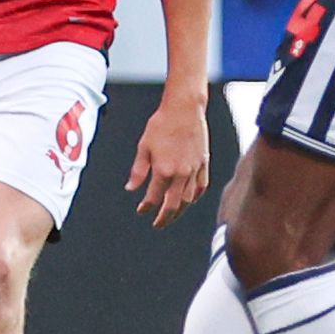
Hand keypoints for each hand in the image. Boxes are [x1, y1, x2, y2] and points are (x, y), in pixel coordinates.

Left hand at [125, 96, 209, 225]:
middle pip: (173, 205)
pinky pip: (201, 187)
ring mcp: (195, 170)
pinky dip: (194, 197)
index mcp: (164, 170)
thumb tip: (130, 189)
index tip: (141, 211)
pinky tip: (188, 201)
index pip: (153, 197)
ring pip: (188, 199)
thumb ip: (138, 171)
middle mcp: (181, 173)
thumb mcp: (143, 147)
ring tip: (172, 216)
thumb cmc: (162, 125)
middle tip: (157, 224)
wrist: (184, 109)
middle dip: (164, 218)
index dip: (146, 207)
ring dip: (179, 211)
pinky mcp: (204, 164)